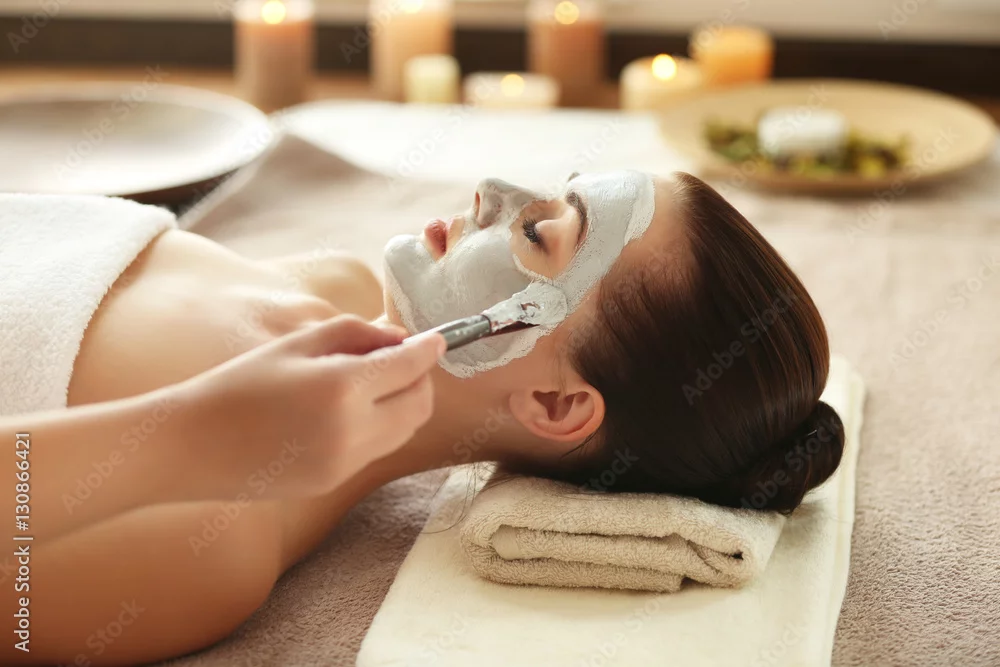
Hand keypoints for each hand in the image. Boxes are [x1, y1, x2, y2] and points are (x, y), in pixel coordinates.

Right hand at [174, 315, 445, 500]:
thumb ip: (357, 334)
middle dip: (420, 379)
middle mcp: (353, 431)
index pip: (411, 367)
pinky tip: (346, 410)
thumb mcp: (297, 344)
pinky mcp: (335, 481)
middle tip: (401, 359)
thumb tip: (400, 338)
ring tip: (371, 382)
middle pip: (420, 404)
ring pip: (404, 430)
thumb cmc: (239, 384)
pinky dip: (378, 425)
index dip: (429, 349)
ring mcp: (346, 463)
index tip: (437, 339)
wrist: (191, 446)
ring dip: (403, 403)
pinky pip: (376, 449)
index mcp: (342, 389)